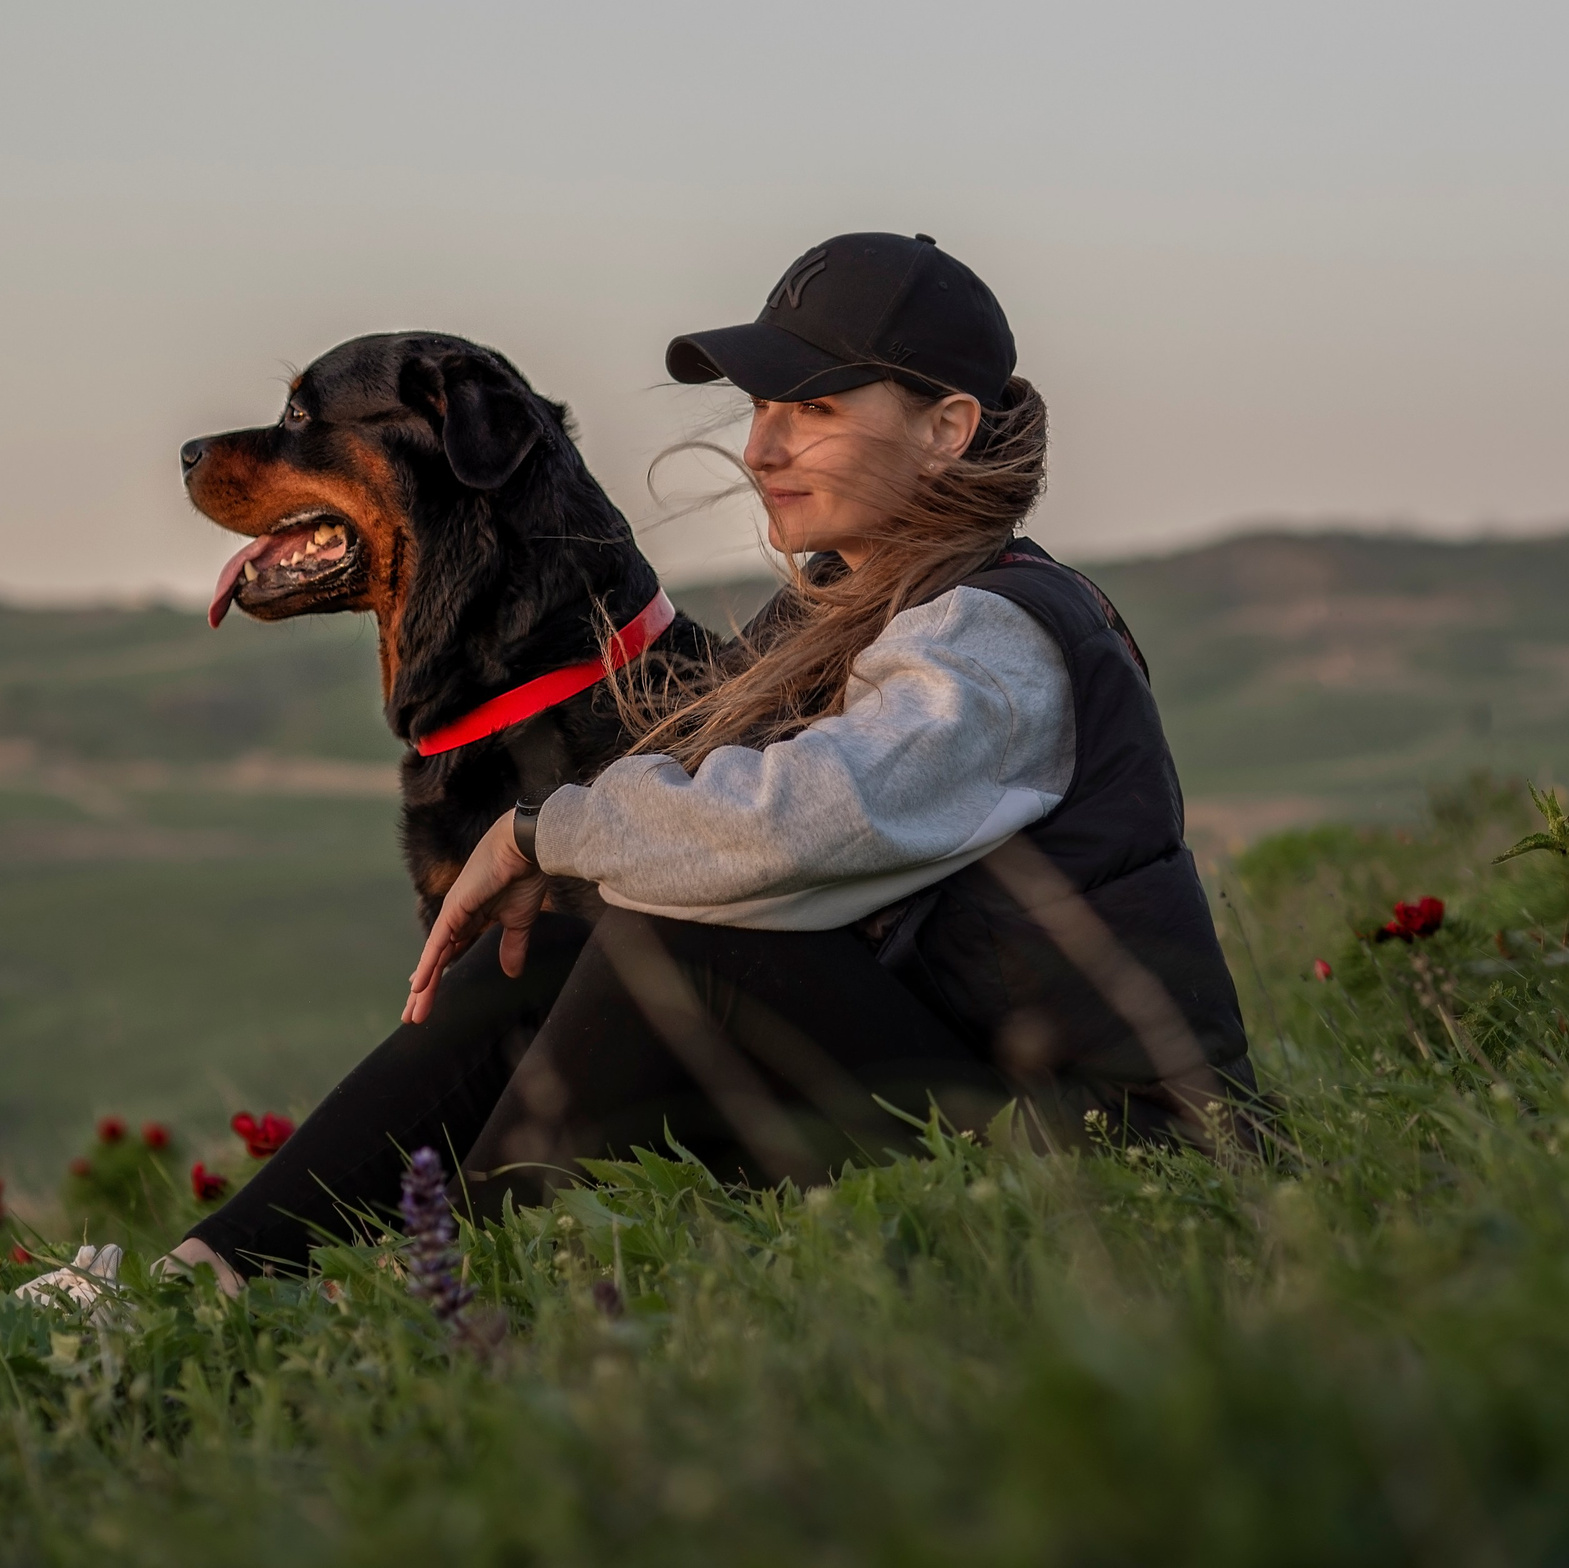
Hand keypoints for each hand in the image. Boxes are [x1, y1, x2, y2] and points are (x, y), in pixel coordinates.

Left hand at [403, 811, 548, 1024]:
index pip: (450, 952)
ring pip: (434, 957)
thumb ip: (513, 946)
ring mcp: (453, 914)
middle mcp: (457, 918)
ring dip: (422, 987)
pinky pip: (438, 944)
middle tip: (413, 1016)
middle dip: (425, 989)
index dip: (437, 973)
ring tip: (412, 1013)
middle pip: (437, 960)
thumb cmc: (525, 876)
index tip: (424, 992)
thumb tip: (512, 972)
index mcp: (473, 919)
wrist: (526, 847)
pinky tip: (417, 985)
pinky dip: (428, 965)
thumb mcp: (519, 921)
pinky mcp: (454, 910)